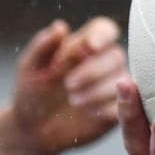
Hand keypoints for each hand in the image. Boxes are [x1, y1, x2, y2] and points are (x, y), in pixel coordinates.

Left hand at [11, 17, 125, 154]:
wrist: (33, 128)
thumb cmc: (32, 93)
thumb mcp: (30, 68)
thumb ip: (43, 46)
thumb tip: (60, 26)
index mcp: (83, 46)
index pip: (104, 29)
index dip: (102, 35)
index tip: (90, 47)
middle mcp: (103, 62)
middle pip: (116, 55)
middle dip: (93, 69)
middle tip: (68, 84)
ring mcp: (113, 86)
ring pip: (122, 80)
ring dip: (98, 90)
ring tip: (74, 101)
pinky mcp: (117, 109)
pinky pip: (124, 105)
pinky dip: (107, 107)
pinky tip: (88, 112)